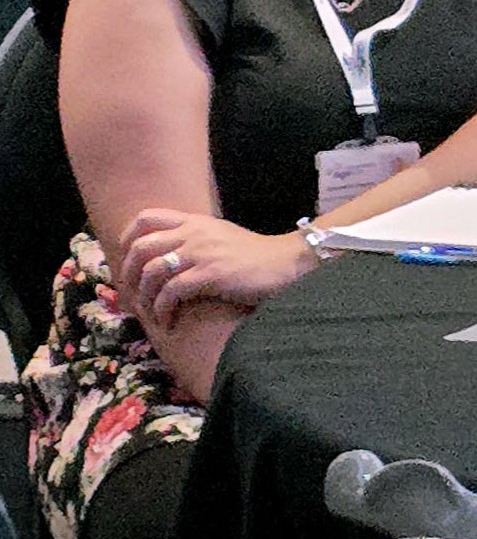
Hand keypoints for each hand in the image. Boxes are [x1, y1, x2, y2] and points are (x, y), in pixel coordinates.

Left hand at [119, 208, 316, 327]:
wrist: (287, 263)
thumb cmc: (255, 255)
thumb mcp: (220, 236)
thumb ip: (194, 239)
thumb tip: (166, 256)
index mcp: (195, 221)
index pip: (146, 218)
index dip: (127, 238)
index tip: (126, 260)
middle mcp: (194, 233)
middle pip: (141, 247)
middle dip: (129, 274)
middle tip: (132, 294)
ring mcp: (201, 252)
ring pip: (152, 271)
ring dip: (145, 297)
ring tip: (151, 312)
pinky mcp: (210, 274)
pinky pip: (171, 292)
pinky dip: (163, 309)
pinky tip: (168, 320)